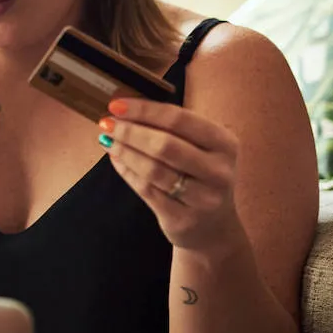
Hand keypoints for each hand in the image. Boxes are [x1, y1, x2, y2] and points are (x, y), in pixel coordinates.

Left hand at [100, 98, 242, 252]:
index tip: (117, 105)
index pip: (179, 119)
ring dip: (124, 152)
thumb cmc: (200, 176)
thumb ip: (170, 129)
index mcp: (224, 143)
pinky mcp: (182, 219)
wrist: (214, 227)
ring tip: (107, 140)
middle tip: (107, 124)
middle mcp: (219, 170)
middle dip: (130, 132)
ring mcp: (203, 198)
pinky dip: (127, 171)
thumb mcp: (200, 149)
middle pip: (165, 145)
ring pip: (153, 170)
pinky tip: (116, 160)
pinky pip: (147, 190)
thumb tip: (125, 109)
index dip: (145, 110)